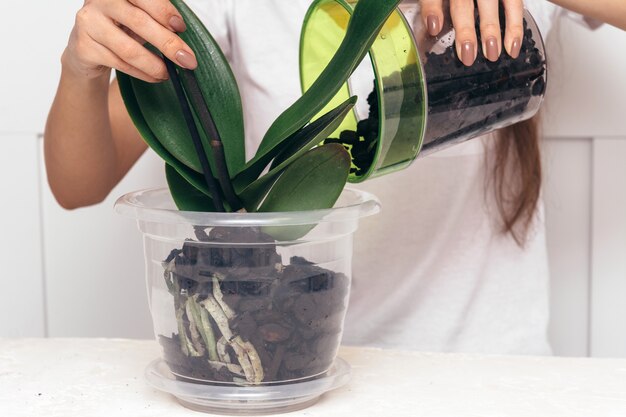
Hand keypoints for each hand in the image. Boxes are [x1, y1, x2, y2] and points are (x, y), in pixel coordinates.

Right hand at [63, 0, 196, 82]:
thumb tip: (183, 38)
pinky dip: (142, 73)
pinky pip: (120, 64)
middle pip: (139, 22)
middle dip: (168, 44)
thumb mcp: (140, 16)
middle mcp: (100, 0)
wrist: (87, 47)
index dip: (164, 11)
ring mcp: (89, 22)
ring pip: (129, 49)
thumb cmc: (120, 27)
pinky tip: (154, 77)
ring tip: (169, 73)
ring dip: (154, 65)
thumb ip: (158, 19)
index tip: (181, 28)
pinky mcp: (84, 47)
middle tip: (188, 60)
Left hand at [420, 0, 523, 65]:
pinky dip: (515, 26)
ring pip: (490, 4)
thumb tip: (432, 27)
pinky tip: (512, 46)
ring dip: (491, 30)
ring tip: (491, 54)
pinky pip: (514, 4)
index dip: (432, 9)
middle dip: (465, 30)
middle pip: (463, 3)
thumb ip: (433, 6)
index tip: (434, 28)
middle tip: (467, 55)